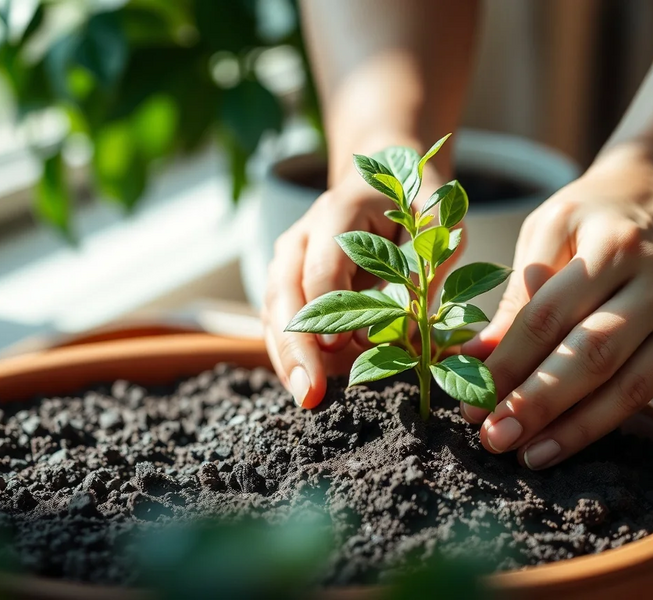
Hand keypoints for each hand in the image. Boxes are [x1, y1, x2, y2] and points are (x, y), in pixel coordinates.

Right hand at [262, 161, 447, 408]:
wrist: (379, 180)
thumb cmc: (413, 202)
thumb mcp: (439, 218)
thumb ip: (432, 259)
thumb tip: (414, 324)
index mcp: (339, 213)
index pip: (322, 266)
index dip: (326, 307)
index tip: (337, 346)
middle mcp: (303, 236)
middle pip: (285, 293)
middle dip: (295, 346)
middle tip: (310, 393)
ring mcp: (288, 259)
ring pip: (274, 311)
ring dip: (287, 357)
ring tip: (307, 398)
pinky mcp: (287, 281)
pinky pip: (278, 321)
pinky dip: (289, 354)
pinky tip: (304, 384)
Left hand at [461, 145, 652, 468]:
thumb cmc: (591, 218)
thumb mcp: (546, 235)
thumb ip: (518, 296)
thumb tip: (474, 357)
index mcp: (609, 245)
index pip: (546, 315)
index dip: (506, 364)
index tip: (469, 400)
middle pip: (592, 352)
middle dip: (538, 403)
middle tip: (494, 437)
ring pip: (633, 382)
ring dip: (577, 427)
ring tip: (530, 455)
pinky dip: (613, 420)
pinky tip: (574, 440)